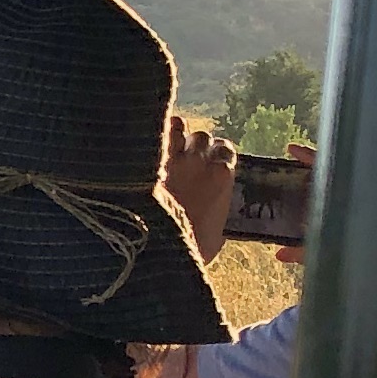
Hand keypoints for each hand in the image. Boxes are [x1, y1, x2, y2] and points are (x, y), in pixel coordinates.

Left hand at [165, 115, 233, 261]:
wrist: (159, 250)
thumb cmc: (192, 247)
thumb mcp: (216, 232)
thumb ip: (218, 209)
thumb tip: (215, 208)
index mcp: (222, 177)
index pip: (226, 150)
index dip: (217, 156)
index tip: (210, 163)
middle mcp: (202, 161)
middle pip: (203, 138)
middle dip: (196, 146)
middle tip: (187, 159)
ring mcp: (175, 157)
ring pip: (182, 127)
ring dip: (178, 135)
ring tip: (170, 148)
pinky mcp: (151, 158)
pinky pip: (158, 130)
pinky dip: (158, 131)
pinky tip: (152, 139)